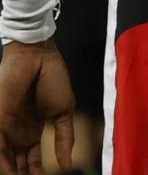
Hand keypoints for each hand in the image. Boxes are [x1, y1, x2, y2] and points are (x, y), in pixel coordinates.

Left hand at [0, 40, 73, 174]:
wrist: (39, 58)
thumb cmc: (53, 79)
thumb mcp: (63, 112)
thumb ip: (64, 139)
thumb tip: (68, 165)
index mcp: (32, 133)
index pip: (32, 161)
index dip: (37, 173)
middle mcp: (17, 135)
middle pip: (17, 164)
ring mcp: (6, 130)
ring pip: (6, 161)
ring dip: (13, 173)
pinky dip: (5, 165)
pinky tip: (13, 174)